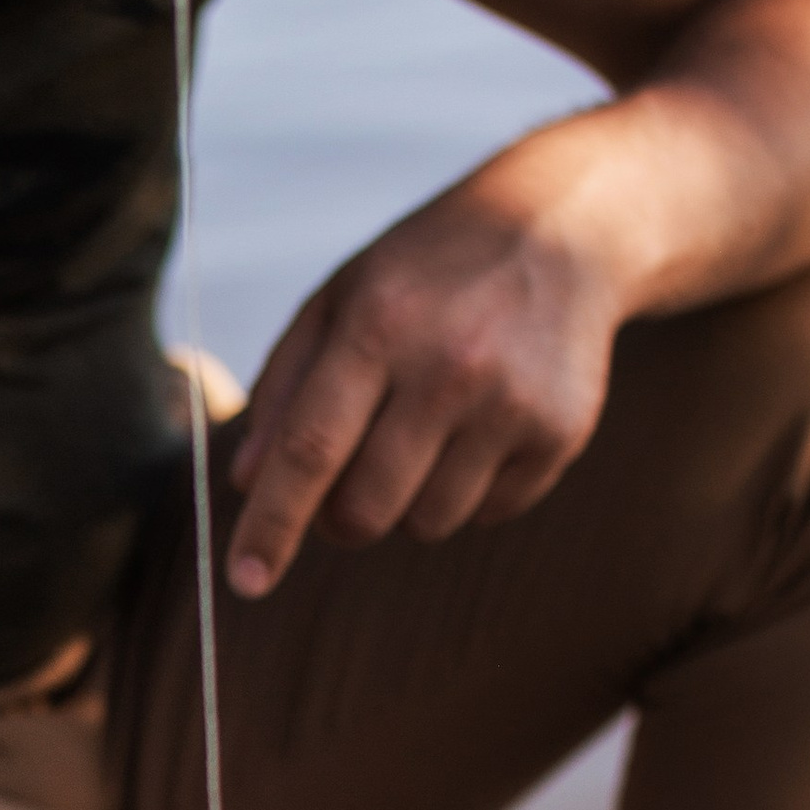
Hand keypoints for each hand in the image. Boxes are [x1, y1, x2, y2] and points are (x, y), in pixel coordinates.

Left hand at [222, 170, 624, 598]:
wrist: (563, 229)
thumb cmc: (427, 273)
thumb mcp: (340, 298)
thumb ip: (284, 386)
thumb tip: (246, 483)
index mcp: (379, 326)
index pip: (310, 448)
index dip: (272, 523)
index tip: (245, 580)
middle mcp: (449, 366)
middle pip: (364, 510)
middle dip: (340, 518)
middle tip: (347, 480)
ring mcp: (511, 404)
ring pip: (426, 524)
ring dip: (408, 502)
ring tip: (425, 431)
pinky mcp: (560, 432)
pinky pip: (487, 515)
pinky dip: (469, 491)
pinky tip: (480, 426)